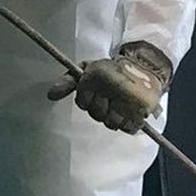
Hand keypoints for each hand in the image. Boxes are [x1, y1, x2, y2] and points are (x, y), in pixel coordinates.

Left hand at [48, 42, 173, 133]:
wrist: (145, 66)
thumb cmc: (111, 70)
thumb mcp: (88, 69)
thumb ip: (68, 81)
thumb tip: (50, 95)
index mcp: (98, 75)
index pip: (83, 103)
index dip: (87, 99)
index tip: (96, 91)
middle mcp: (114, 86)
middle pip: (97, 115)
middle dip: (102, 109)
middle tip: (110, 98)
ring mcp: (130, 100)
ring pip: (112, 124)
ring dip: (115, 117)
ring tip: (121, 104)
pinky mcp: (143, 111)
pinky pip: (128, 128)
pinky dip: (129, 123)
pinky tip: (130, 111)